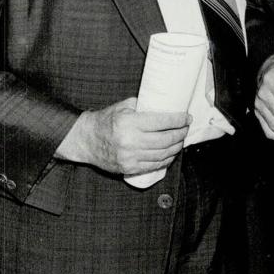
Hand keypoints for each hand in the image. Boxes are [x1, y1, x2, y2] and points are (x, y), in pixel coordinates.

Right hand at [56, 97, 190, 175]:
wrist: (86, 140)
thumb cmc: (104, 121)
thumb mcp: (122, 107)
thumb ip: (142, 105)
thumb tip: (163, 105)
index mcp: (129, 123)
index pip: (162, 122)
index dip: (179, 120)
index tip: (187, 117)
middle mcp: (130, 141)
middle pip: (166, 139)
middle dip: (181, 133)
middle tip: (186, 128)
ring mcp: (130, 157)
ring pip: (163, 154)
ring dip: (176, 147)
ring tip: (181, 139)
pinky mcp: (130, 168)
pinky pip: (154, 165)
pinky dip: (166, 159)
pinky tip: (171, 153)